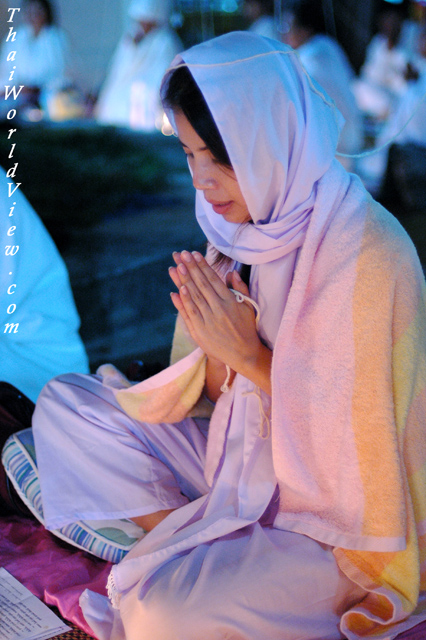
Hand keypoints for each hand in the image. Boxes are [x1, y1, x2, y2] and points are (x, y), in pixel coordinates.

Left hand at [169, 250, 258, 373]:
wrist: (244, 354)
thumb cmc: (246, 328)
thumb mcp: (248, 306)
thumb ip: (240, 288)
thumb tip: (231, 272)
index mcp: (230, 301)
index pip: (213, 279)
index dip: (203, 266)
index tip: (194, 254)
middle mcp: (218, 309)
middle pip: (201, 285)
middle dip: (191, 268)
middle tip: (181, 254)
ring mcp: (208, 321)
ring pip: (194, 297)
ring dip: (184, 281)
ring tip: (176, 266)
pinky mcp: (200, 332)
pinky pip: (190, 314)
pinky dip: (183, 302)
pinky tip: (177, 290)